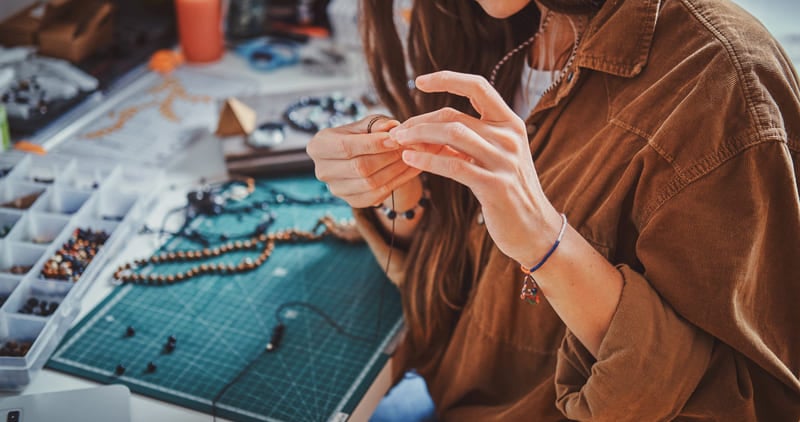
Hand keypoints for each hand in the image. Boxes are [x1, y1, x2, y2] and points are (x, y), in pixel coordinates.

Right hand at [306, 115, 421, 207]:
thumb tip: (392, 128)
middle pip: (359, 167)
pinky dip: (397, 182)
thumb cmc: (361, 135)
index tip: (395, 139)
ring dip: (395, 170)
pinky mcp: (351, 201)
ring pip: (369, 183)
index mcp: (318, 146)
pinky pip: (376, 195)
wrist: (360, 156)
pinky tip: (410, 170)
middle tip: (408, 148)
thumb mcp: (366, 124)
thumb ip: (377, 124)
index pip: (346, 147)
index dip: (372, 144)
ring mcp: (336, 189)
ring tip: (412, 157)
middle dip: (387, 157)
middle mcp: (322, 171)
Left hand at [391, 71, 561, 266]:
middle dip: (419, 121)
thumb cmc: (509, 191)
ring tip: (399, 142)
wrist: (535, 229)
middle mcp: (510, 137)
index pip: (478, 87)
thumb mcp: (494, 157)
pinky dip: (426, 160)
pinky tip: (409, 159)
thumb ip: (470, 139)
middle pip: (454, 116)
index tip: (419, 81)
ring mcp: (504, 161)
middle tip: (398, 132)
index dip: (447, 79)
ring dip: (418, 136)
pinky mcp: (494, 185)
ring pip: (452, 135)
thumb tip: (428, 128)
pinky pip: (453, 166)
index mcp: (511, 123)